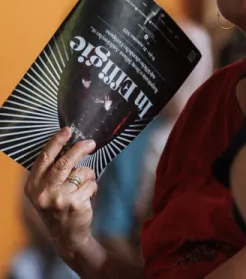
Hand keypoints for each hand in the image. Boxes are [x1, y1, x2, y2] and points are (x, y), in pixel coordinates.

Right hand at [24, 127, 97, 257]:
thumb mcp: (46, 192)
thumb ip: (51, 173)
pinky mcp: (75, 204)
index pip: (44, 159)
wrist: (67, 235)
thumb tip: (68, 145)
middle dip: (79, 149)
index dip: (56, 142)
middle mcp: (43, 193)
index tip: (67, 131)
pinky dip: (93, 186)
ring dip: (89, 175)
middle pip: (64, 163)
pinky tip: (87, 196)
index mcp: (32, 186)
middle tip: (90, 142)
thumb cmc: (58, 207)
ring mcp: (59, 199)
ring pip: (82, 173)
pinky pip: (91, 184)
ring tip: (85, 184)